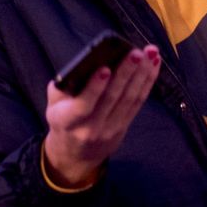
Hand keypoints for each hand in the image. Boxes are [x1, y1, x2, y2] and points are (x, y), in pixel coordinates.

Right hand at [42, 45, 159, 188]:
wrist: (75, 153)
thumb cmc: (63, 119)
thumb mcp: (53, 105)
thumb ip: (62, 86)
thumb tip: (83, 64)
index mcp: (66, 120)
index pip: (82, 105)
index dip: (94, 88)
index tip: (105, 69)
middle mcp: (89, 128)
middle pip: (112, 98)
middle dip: (126, 73)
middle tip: (136, 53)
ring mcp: (110, 128)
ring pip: (129, 98)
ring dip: (142, 74)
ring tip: (150, 54)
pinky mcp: (125, 125)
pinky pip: (138, 101)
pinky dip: (148, 81)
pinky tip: (154, 63)